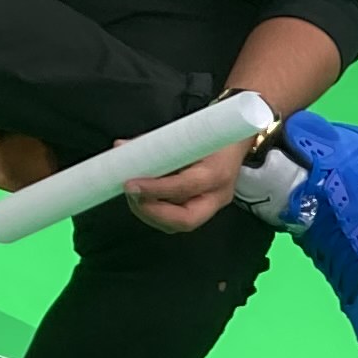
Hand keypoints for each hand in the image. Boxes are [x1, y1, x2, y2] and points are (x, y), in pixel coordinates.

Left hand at [122, 138, 250, 232]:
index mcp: (217, 173)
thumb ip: (156, 143)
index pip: (185, 187)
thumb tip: (120, 147)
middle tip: (131, 195)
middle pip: (185, 220)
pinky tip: (144, 199)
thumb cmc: (214, 135)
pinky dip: (156, 212)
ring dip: (150, 214)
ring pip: (178, 224)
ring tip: (134, 196)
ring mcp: (211, 206)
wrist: (237, 143)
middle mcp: (217, 196)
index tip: (129, 184)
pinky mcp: (203, 209)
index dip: (155, 189)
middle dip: (151, 212)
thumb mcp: (188, 133)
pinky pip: (176, 219)